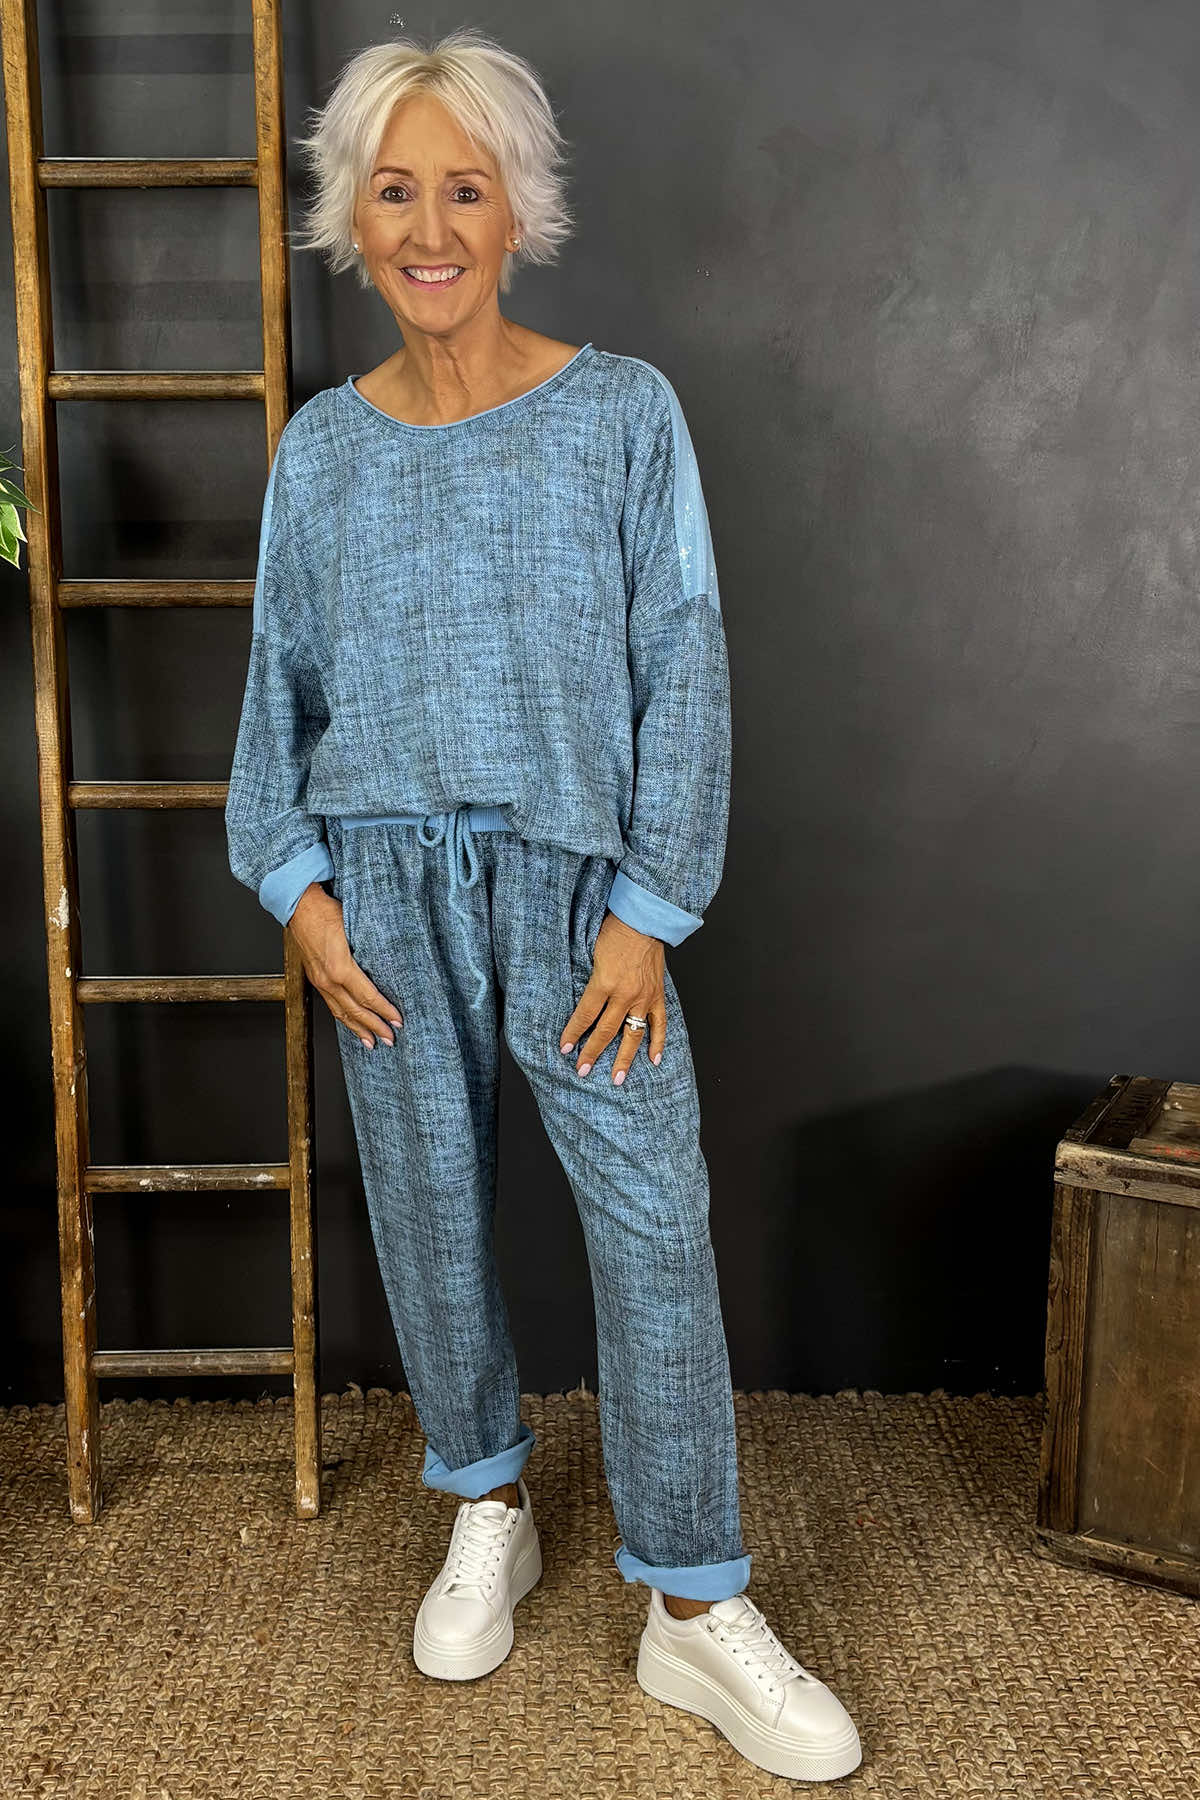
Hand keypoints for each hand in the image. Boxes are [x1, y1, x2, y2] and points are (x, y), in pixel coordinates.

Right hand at [288, 881, 403, 1048]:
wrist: (299, 905)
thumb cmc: (327, 911)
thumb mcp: (356, 927)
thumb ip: (373, 948)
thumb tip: (395, 963)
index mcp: (340, 968)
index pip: (368, 996)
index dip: (384, 1011)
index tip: (398, 1021)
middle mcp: (328, 979)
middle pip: (355, 1011)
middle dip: (374, 1027)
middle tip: (390, 1039)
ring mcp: (319, 981)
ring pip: (341, 1012)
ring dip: (358, 1029)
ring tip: (371, 1043)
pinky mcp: (316, 979)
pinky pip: (332, 1005)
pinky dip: (343, 1018)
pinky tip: (351, 1024)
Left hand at [559, 911, 665, 1083]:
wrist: (644, 920)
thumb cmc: (615, 931)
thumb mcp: (590, 952)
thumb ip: (586, 978)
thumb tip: (576, 1000)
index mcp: (604, 982)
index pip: (585, 1015)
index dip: (574, 1033)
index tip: (565, 1049)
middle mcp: (625, 994)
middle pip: (606, 1031)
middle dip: (592, 1053)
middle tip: (582, 1071)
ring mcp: (644, 998)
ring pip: (633, 1035)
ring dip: (624, 1059)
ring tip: (616, 1079)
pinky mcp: (657, 996)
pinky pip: (659, 1024)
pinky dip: (658, 1043)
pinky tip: (653, 1060)